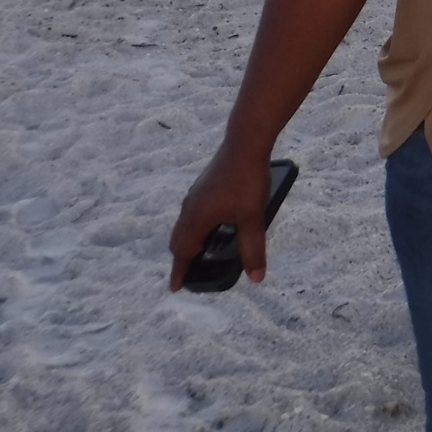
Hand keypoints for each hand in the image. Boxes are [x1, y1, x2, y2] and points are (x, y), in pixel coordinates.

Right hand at [167, 140, 273, 289]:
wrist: (245, 143)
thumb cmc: (247, 180)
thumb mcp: (252, 218)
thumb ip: (253, 249)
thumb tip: (256, 277)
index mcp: (196, 219)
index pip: (183, 253)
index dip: (180, 272)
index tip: (175, 287)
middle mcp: (190, 208)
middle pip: (179, 241)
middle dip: (183, 259)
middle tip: (189, 273)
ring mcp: (195, 195)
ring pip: (185, 225)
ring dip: (189, 241)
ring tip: (200, 252)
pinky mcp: (203, 186)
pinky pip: (192, 213)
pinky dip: (195, 227)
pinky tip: (213, 225)